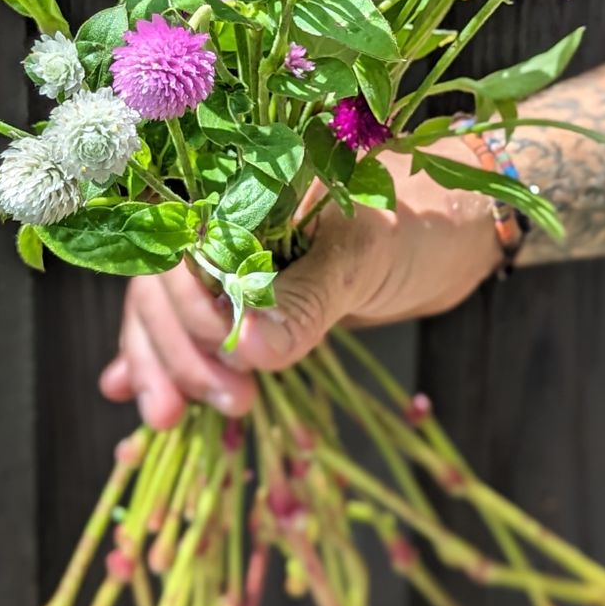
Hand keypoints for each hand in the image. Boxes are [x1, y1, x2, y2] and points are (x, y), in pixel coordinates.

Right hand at [101, 150, 503, 426]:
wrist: (458, 232)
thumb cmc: (419, 222)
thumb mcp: (362, 257)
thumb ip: (306, 300)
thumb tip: (249, 349)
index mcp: (239, 186)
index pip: (180, 248)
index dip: (186, 309)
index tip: (228, 360)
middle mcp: (223, 220)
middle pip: (164, 285)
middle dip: (179, 350)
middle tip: (228, 402)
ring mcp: (232, 261)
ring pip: (168, 313)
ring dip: (168, 366)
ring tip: (171, 419)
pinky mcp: (249, 298)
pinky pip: (195, 329)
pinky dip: (168, 362)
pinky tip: (146, 398)